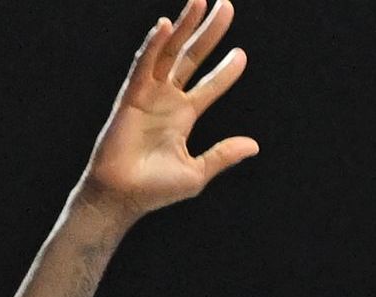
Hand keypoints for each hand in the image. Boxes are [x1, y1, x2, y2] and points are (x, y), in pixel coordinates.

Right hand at [80, 0, 257, 218]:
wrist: (122, 197)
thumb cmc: (154, 190)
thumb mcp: (197, 172)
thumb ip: (223, 155)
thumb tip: (254, 145)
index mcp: (183, 116)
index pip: (209, 86)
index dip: (226, 71)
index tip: (241, 55)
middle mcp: (166, 99)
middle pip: (191, 57)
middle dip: (209, 32)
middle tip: (226, 6)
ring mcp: (148, 95)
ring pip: (168, 52)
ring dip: (184, 25)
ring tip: (200, 2)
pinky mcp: (130, 96)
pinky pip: (143, 65)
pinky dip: (153, 45)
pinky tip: (166, 26)